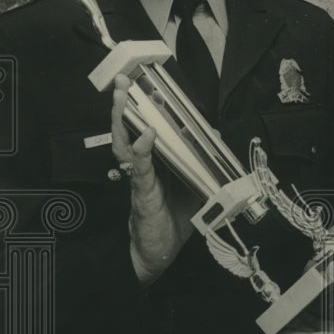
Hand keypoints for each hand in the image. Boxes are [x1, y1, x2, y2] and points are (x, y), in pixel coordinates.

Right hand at [111, 74, 195, 284]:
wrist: (159, 253)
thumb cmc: (172, 219)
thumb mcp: (193, 184)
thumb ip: (201, 160)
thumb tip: (214, 135)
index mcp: (152, 161)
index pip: (143, 126)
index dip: (139, 106)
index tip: (138, 82)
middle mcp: (142, 167)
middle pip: (128, 130)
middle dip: (122, 104)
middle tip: (120, 80)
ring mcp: (139, 179)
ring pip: (126, 145)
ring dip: (123, 119)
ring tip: (121, 96)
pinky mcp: (142, 195)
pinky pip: (141, 170)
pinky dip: (143, 151)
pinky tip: (146, 135)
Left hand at [276, 253, 333, 333]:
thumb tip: (329, 268)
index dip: (285, 333)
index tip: (269, 324)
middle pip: (312, 333)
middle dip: (297, 317)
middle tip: (283, 300)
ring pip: (326, 326)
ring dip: (314, 311)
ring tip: (301, 294)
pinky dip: (332, 308)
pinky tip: (330, 292)